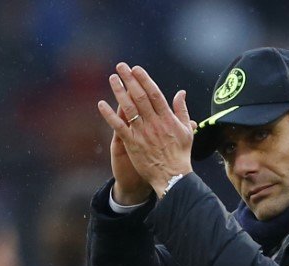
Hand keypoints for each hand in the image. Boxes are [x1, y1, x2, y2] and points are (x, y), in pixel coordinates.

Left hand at [98, 63, 194, 197]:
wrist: (172, 176)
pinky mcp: (132, 144)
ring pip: (128, 108)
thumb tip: (181, 93)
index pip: (154, 93)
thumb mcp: (187, 130)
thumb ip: (182, 110)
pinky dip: (109, 115)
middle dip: (129, 79)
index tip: (136, 69)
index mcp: (167, 118)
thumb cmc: (180, 154)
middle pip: (139, 96)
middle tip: (121, 67)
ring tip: (112, 78)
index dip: (144, 79)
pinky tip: (101, 104)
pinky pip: (118, 127)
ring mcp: (142, 133)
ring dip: (119, 91)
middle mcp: (154, 122)